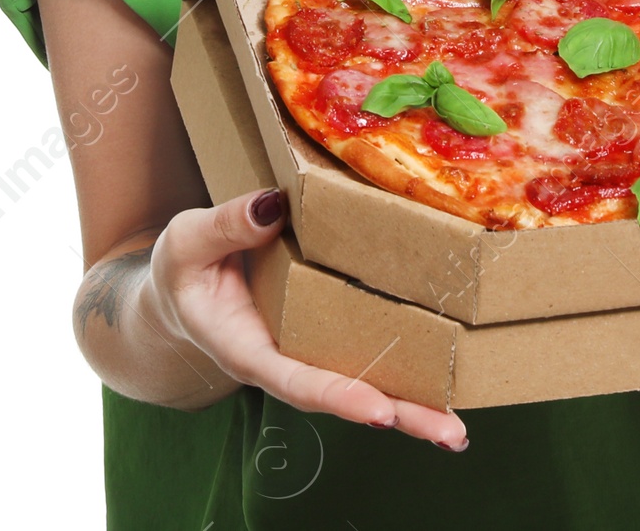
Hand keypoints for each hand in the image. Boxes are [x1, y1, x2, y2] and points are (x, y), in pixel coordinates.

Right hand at [146, 187, 469, 448]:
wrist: (181, 288)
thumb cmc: (183, 269)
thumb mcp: (186, 241)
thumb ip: (224, 225)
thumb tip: (271, 206)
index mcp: (246, 349)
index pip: (296, 379)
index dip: (338, 395)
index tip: (380, 411)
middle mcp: (283, 361)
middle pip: (343, 397)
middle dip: (398, 416)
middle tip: (451, 434)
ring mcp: (306, 351)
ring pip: (362, 383)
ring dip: (411, 405)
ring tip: (457, 429)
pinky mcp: (323, 334)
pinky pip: (365, 354)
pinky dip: (404, 371)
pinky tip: (442, 382)